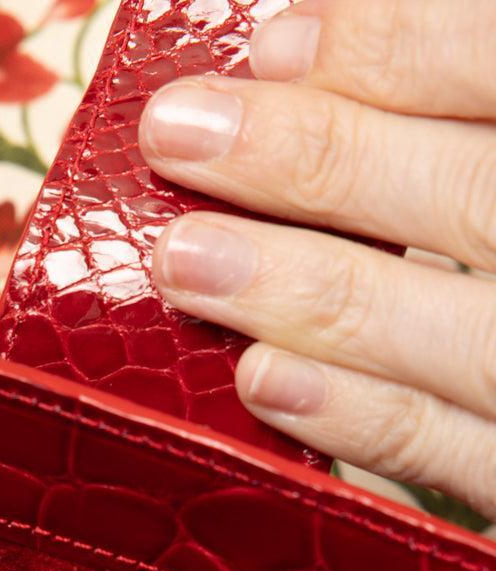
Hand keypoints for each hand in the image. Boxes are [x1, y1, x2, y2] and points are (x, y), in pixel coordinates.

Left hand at [138, 0, 495, 519]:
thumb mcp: (492, 149)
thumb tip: (297, 51)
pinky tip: (260, 376)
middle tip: (178, 135)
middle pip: (475, 201)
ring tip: (186, 258)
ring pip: (456, 336)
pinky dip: (354, 415)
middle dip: (322, 162)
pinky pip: (448, 453)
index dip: (403, 50)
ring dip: (307, 292)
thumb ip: (450, 105)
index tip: (273, 45)